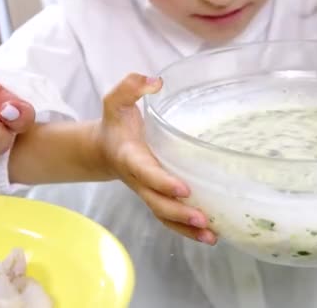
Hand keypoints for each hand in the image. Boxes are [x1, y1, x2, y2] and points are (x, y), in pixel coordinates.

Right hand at [95, 73, 216, 244]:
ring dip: (186, 229)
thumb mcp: (117, 102)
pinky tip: (210, 235)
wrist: (105, 150)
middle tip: (202, 219)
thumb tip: (155, 81)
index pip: (145, 172)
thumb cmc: (116, 125)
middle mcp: (139, 180)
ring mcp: (148, 193)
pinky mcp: (157, 198)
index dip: (162, 182)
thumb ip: (130, 87)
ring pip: (164, 216)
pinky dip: (187, 230)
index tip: (182, 188)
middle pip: (157, 202)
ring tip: (211, 236)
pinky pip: (170, 218)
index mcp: (130, 157)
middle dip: (179, 213)